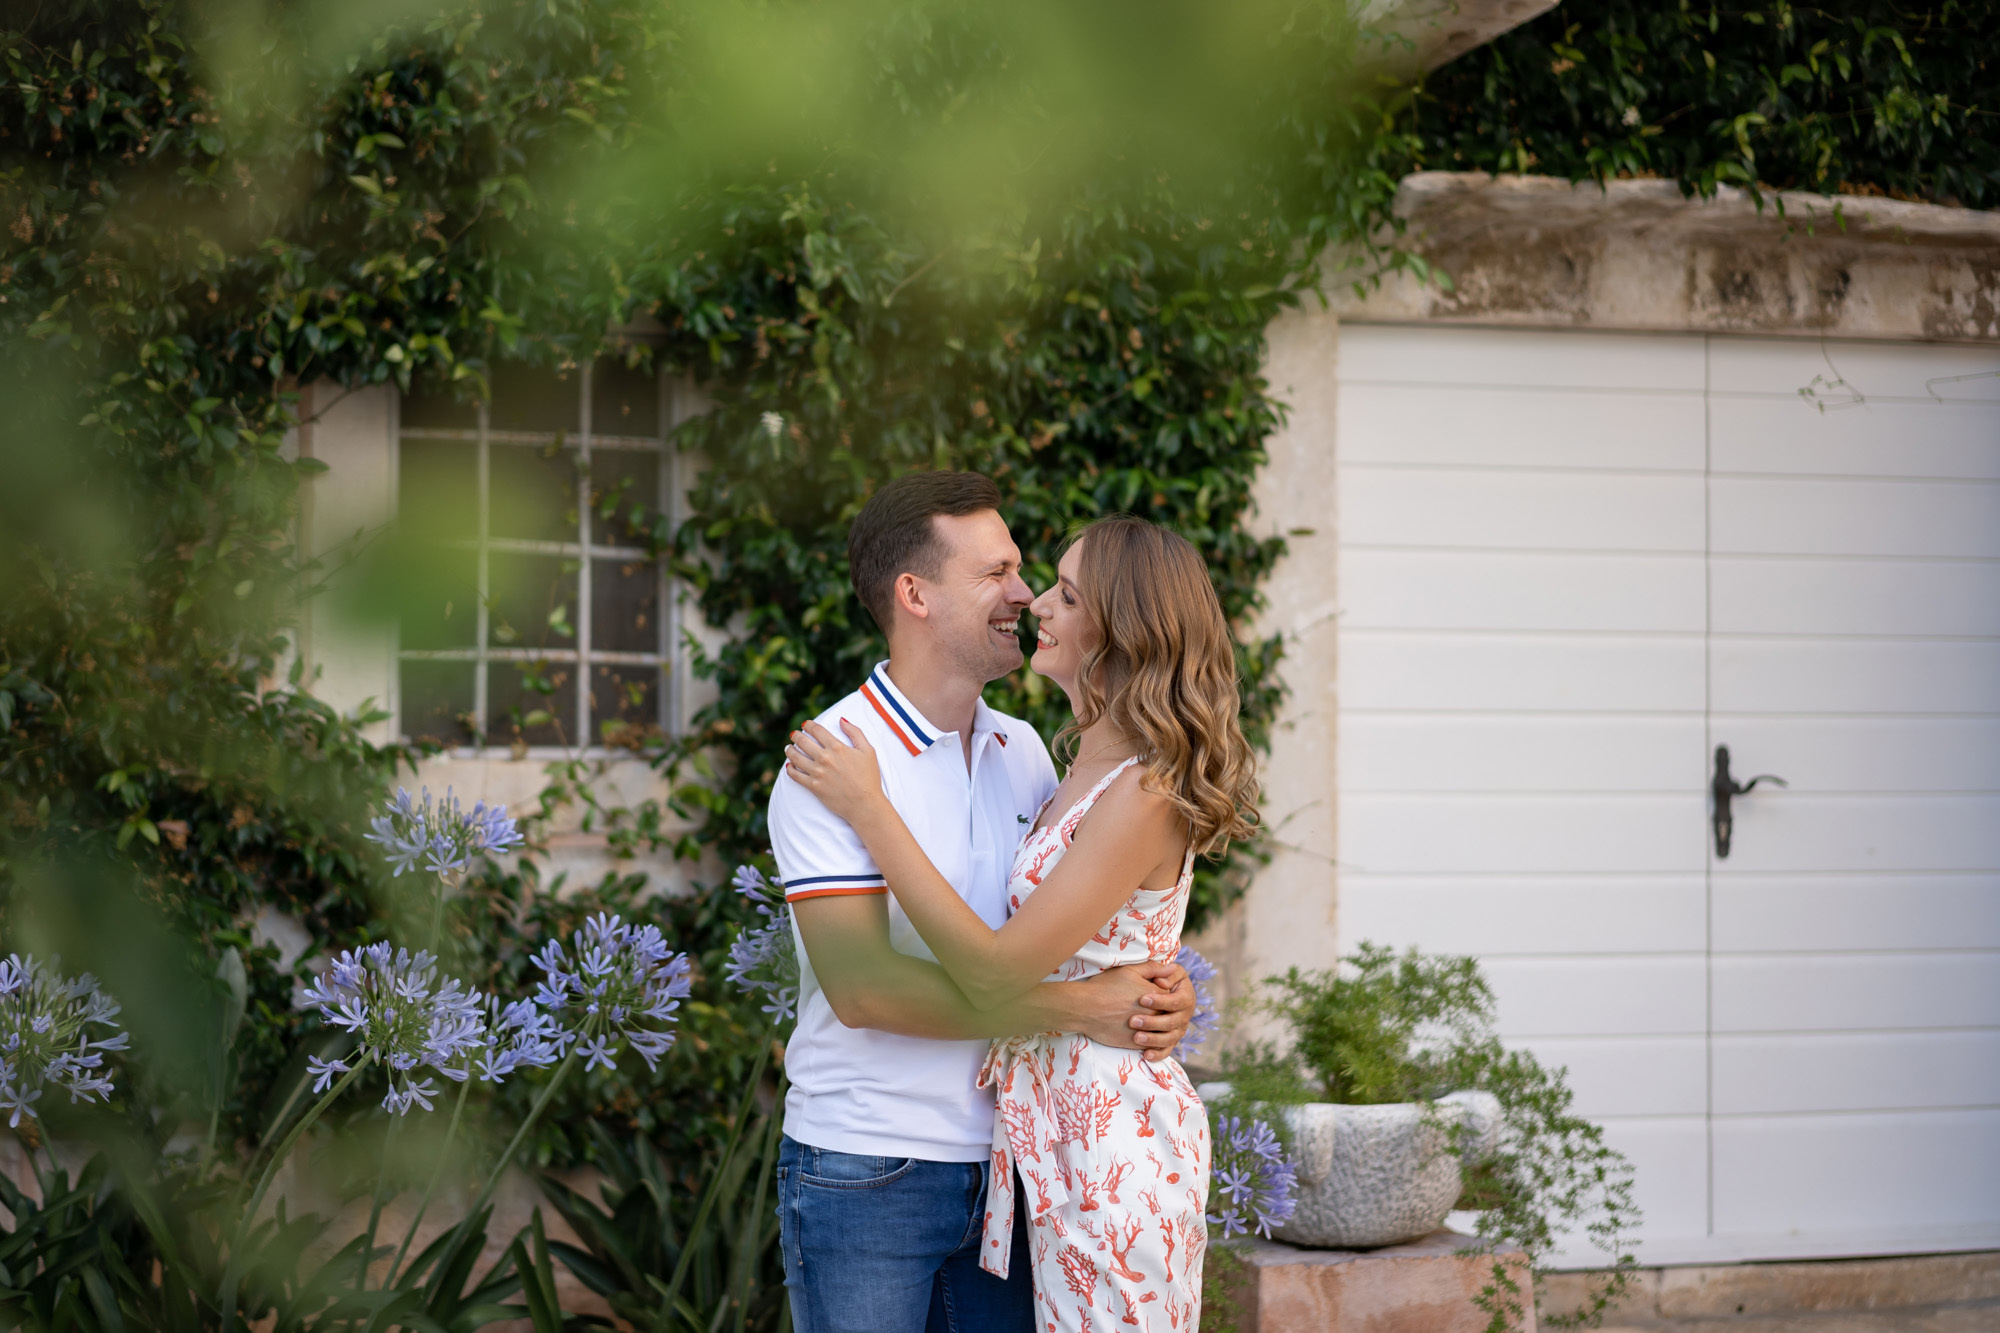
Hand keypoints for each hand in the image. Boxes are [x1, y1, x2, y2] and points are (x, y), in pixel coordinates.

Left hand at [785, 719, 885, 823]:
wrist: (865, 804)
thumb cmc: (869, 777)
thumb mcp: (868, 751)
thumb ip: (855, 732)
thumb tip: (841, 720)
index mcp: (837, 747)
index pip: (816, 730)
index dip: (808, 725)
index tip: (805, 724)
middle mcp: (824, 758)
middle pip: (803, 741)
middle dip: (796, 735)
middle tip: (794, 735)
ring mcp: (817, 773)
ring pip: (795, 757)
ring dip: (789, 750)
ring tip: (788, 748)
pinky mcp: (813, 786)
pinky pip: (795, 775)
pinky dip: (789, 769)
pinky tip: (789, 766)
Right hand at [1073, 961, 1192, 1062]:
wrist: (1084, 1008)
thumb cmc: (1105, 986)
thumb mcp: (1129, 971)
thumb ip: (1153, 969)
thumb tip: (1172, 967)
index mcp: (1155, 996)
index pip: (1171, 998)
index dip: (1165, 996)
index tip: (1157, 995)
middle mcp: (1153, 1015)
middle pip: (1168, 1016)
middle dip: (1163, 1013)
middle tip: (1153, 1011)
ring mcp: (1145, 1031)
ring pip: (1161, 1034)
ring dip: (1158, 1030)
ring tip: (1148, 1024)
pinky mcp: (1133, 1044)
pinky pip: (1149, 1046)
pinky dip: (1149, 1043)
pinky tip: (1142, 1037)